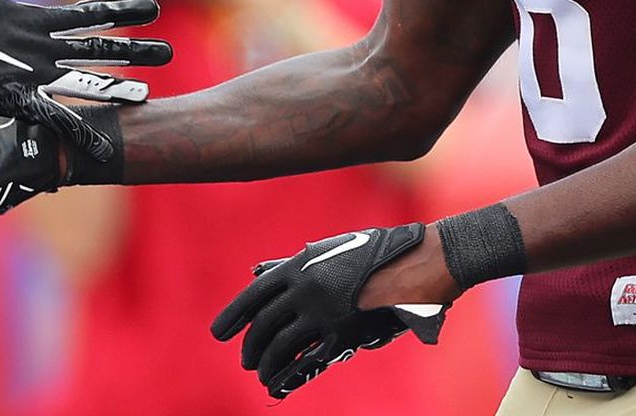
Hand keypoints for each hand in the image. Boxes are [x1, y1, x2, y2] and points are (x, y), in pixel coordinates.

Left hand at [0, 0, 169, 160]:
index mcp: (33, 23)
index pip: (86, 15)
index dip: (119, 10)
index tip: (152, 6)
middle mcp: (38, 52)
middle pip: (96, 49)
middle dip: (132, 50)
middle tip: (168, 53)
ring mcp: (28, 77)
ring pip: (82, 81)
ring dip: (115, 87)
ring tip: (149, 92)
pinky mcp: (12, 98)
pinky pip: (50, 114)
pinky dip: (75, 127)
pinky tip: (98, 142)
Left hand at [210, 224, 448, 398]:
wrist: (416, 264)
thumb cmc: (370, 255)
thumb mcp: (325, 251)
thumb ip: (289, 265)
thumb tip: (255, 271)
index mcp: (298, 266)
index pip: (255, 295)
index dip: (234, 316)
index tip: (219, 332)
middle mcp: (305, 290)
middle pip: (265, 324)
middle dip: (251, 345)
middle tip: (245, 359)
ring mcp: (324, 314)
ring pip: (282, 346)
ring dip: (266, 363)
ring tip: (259, 373)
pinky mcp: (345, 336)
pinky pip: (309, 362)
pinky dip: (289, 376)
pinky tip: (278, 385)